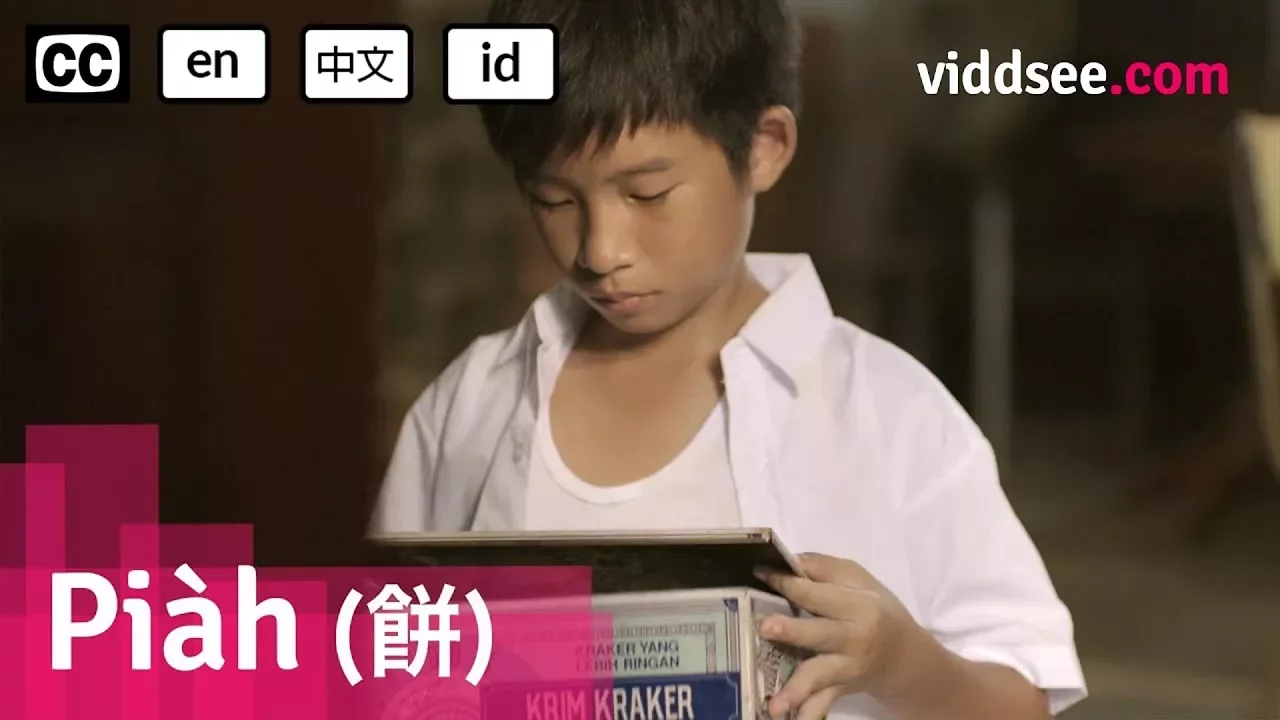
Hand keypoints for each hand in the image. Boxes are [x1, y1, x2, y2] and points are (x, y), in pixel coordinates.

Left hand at [754, 553, 917, 719]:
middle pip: (820, 633)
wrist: (905, 657)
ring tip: (775, 703)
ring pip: (819, 675)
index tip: (759, 573)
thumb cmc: (876, 610)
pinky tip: (789, 719)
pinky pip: (823, 703)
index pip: (817, 592)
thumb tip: (790, 559)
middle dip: (793, 631)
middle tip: (767, 627)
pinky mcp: (841, 688)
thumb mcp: (860, 581)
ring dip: (796, 689)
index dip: (787, 582)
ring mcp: (846, 667)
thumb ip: (825, 568)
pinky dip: (809, 714)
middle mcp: (853, 638)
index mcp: (858, 605)